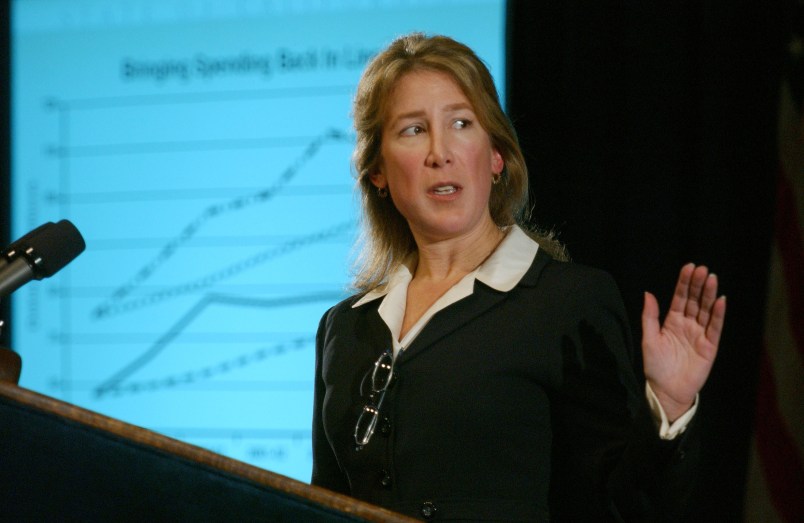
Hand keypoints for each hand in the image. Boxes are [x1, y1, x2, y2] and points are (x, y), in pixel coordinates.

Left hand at [641, 263, 725, 421]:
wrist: (666, 391)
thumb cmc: (655, 366)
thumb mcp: (649, 338)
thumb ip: (650, 316)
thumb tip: (648, 293)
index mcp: (672, 321)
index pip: (680, 297)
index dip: (684, 283)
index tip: (689, 267)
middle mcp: (687, 325)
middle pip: (694, 300)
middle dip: (698, 285)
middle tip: (702, 269)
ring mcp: (699, 335)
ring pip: (705, 310)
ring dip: (709, 295)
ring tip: (712, 278)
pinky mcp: (709, 347)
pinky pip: (714, 328)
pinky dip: (718, 314)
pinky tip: (720, 301)